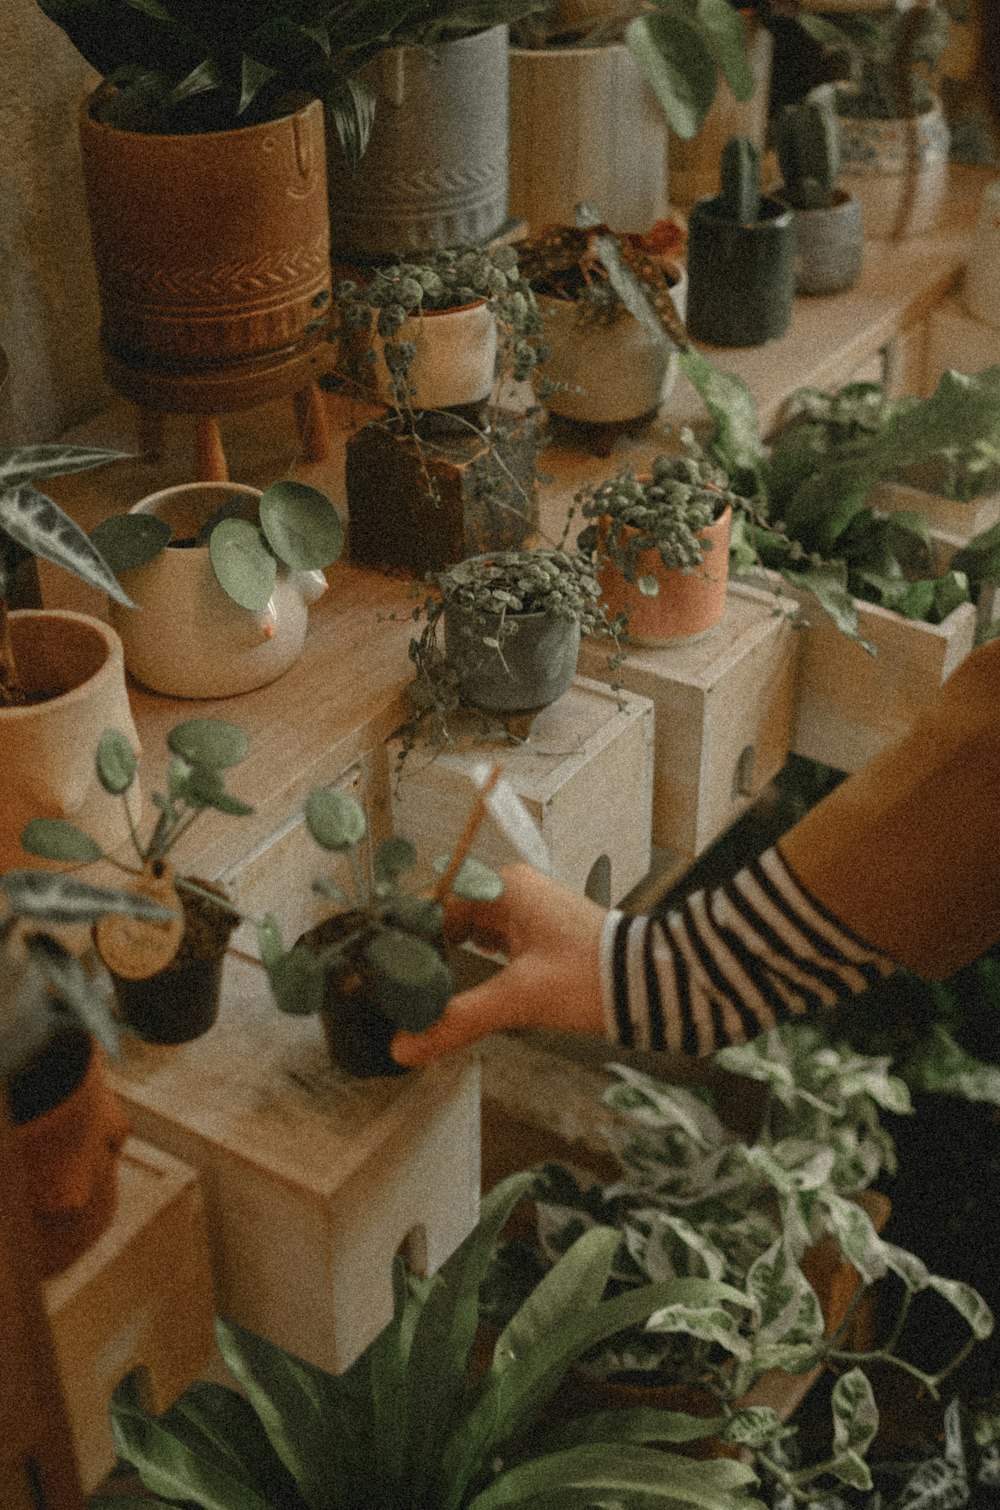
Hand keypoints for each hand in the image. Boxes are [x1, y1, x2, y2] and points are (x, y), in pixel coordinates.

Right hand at [391, 864, 607, 1066]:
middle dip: (427, 953)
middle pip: (450, 918)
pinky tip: (461, 992)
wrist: (652, 984)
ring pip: (472, 933)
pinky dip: (476, 966)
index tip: (384, 969)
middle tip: (398, 989)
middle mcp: (515, 891)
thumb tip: (406, 1046)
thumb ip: (458, 1020)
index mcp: (505, 886)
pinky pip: (494, 945)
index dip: (408, 938)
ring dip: (451, 960)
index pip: (435, 904)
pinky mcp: (542, 936)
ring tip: (422, 994)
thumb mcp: (519, 999)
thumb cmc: (593, 976)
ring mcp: (530, 913)